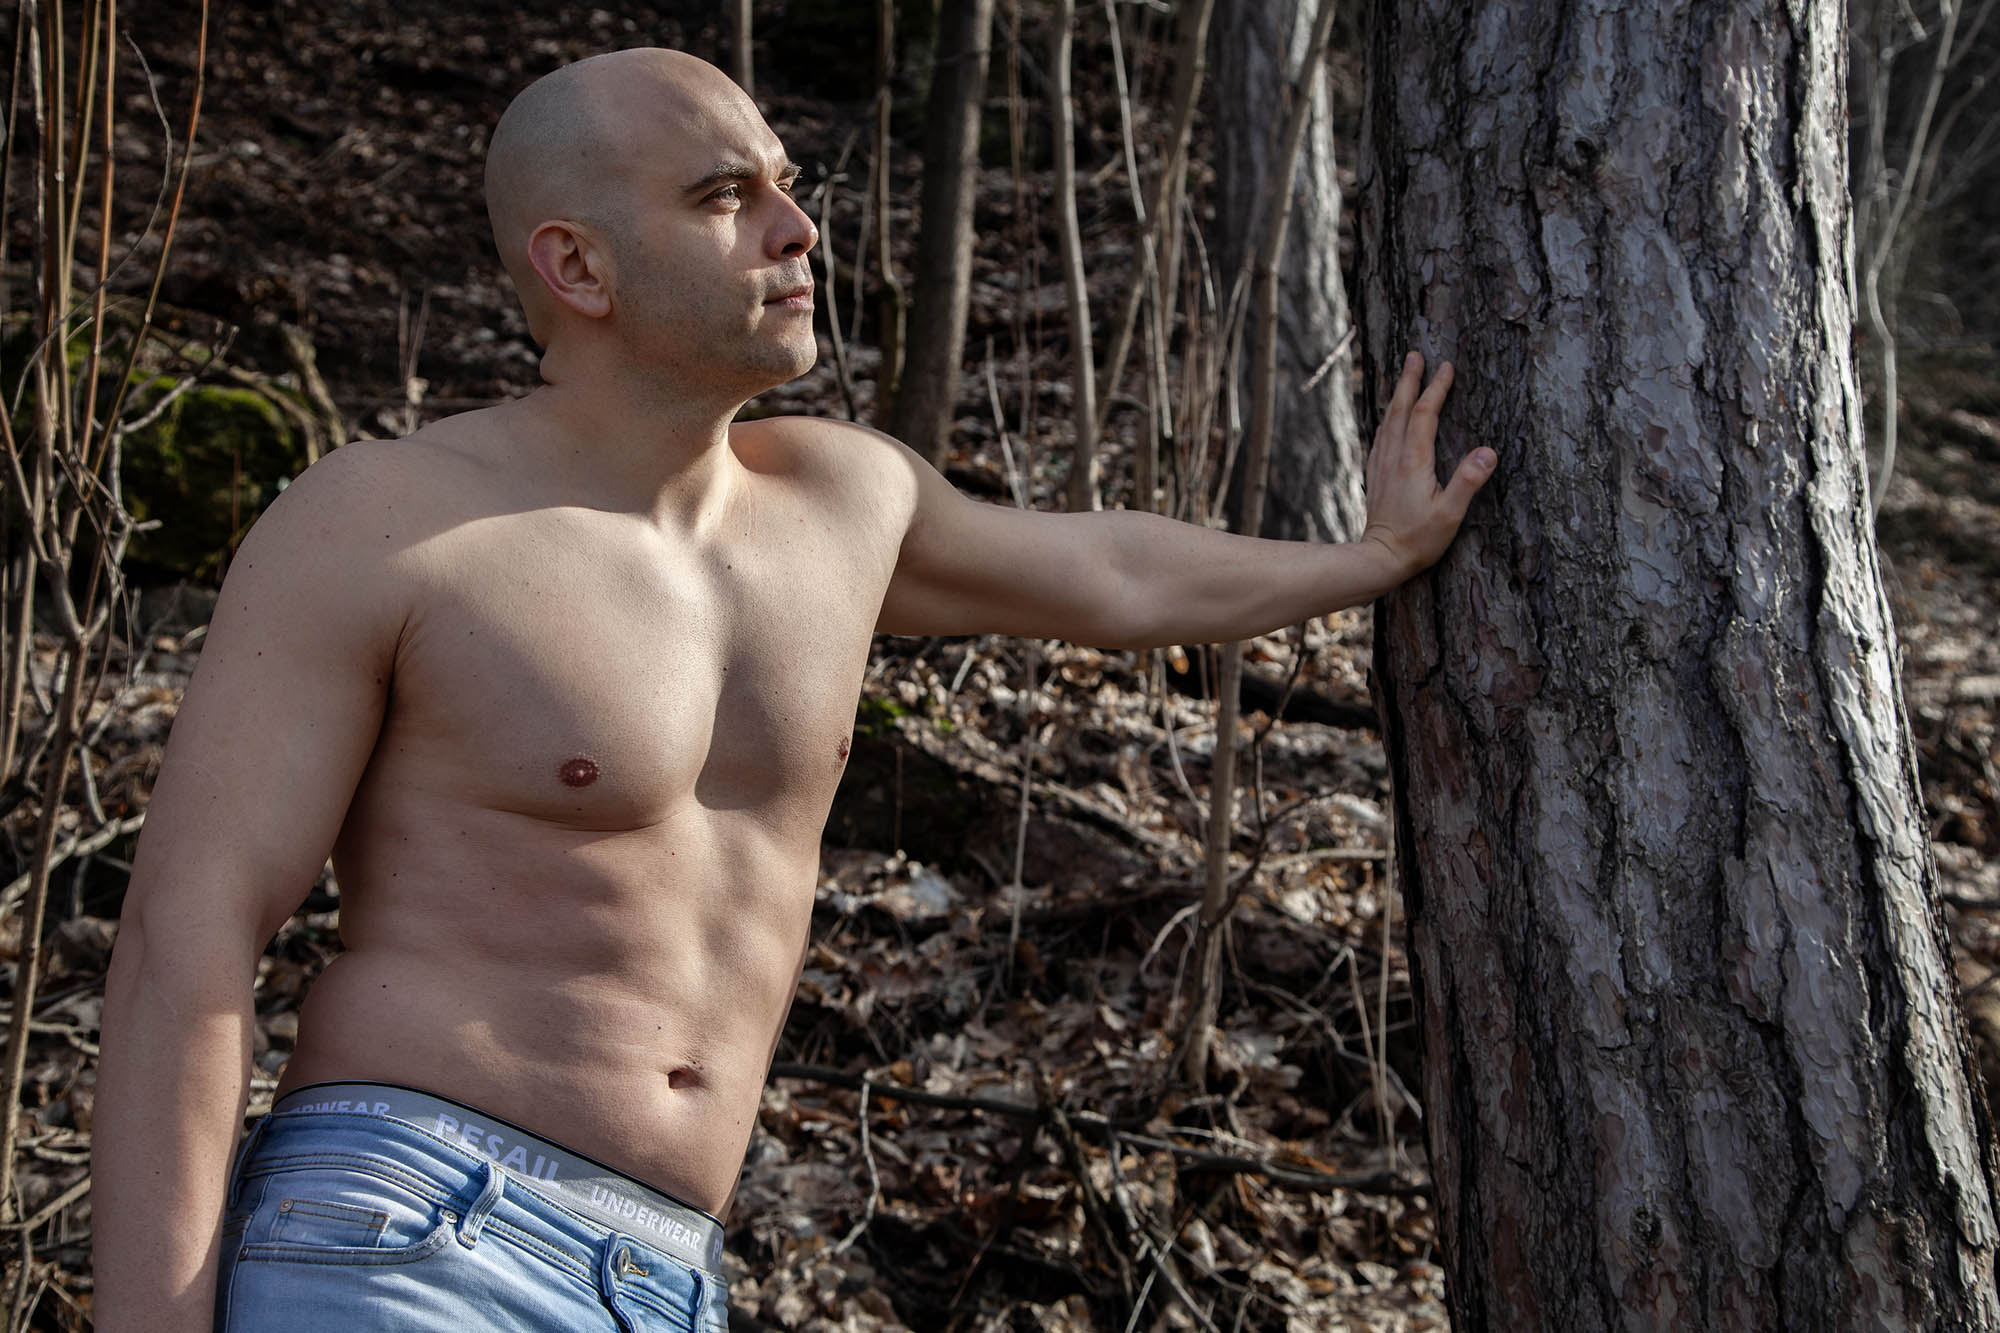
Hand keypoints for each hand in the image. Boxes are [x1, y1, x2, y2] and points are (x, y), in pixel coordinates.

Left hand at [1360, 351, 1495, 581]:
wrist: (1379, 558)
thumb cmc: (1418, 540)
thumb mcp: (1450, 514)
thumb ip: (1468, 482)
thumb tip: (1489, 451)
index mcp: (1414, 461)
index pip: (1425, 414)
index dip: (1436, 389)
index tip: (1446, 367)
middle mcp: (1394, 457)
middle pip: (1401, 409)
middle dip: (1410, 380)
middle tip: (1415, 354)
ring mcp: (1382, 466)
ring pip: (1388, 420)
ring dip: (1397, 395)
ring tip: (1403, 376)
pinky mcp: (1376, 476)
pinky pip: (1381, 437)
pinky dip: (1387, 419)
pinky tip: (1389, 419)